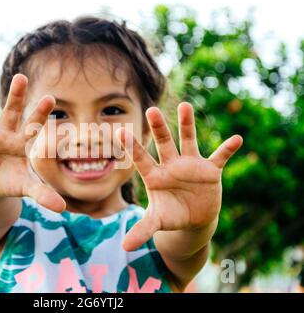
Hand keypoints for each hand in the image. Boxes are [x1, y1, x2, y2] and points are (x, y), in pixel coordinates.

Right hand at [0, 70, 65, 211]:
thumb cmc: (12, 181)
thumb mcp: (26, 187)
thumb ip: (42, 194)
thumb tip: (62, 208)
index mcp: (22, 141)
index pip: (33, 125)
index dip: (40, 113)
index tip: (50, 98)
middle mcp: (5, 131)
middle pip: (12, 110)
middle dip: (16, 96)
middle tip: (21, 78)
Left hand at [116, 102, 242, 250]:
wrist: (193, 218)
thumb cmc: (171, 216)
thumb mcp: (157, 222)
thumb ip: (142, 229)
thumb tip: (125, 248)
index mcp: (155, 176)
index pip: (141, 159)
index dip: (131, 147)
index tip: (119, 131)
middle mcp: (171, 165)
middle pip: (164, 143)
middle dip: (158, 128)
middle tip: (151, 110)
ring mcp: (191, 165)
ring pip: (188, 141)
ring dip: (187, 125)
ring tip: (185, 106)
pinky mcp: (210, 171)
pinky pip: (219, 157)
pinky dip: (227, 149)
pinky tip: (236, 139)